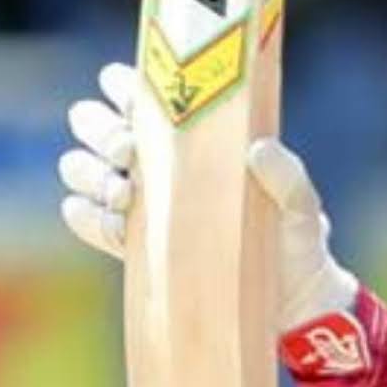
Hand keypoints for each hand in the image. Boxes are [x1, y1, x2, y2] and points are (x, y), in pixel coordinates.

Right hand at [56, 63, 360, 330]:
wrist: (287, 301)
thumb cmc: (296, 237)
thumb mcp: (300, 203)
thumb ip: (286, 175)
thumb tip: (258, 150)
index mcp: (198, 134)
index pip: (146, 94)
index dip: (125, 86)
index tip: (130, 97)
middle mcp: (162, 161)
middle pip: (99, 125)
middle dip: (102, 129)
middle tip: (128, 149)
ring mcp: (143, 202)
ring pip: (85, 169)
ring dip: (91, 172)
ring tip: (125, 192)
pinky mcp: (134, 245)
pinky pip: (91, 221)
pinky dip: (87, 215)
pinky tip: (106, 216)